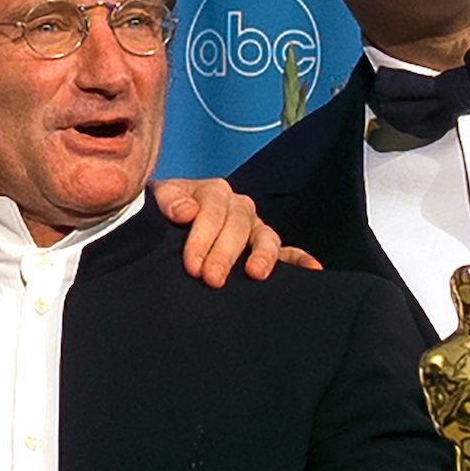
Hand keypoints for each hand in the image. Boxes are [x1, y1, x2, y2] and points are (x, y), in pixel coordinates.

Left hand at [150, 178, 291, 284]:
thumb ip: (168, 200)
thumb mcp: (157, 199)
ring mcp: (254, 228)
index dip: (202, 237)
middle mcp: (238, 207)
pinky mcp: (266, 248)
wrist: (163, 226)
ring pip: (265, 236)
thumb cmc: (162, 214)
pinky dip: (300, 260)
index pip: (212, 210)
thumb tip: (186, 212)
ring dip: (262, 255)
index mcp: (213, 192)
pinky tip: (312, 269)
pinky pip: (287, 252)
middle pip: (238, 225)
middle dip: (224, 253)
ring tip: (255, 274)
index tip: (192, 264)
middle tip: (211, 278)